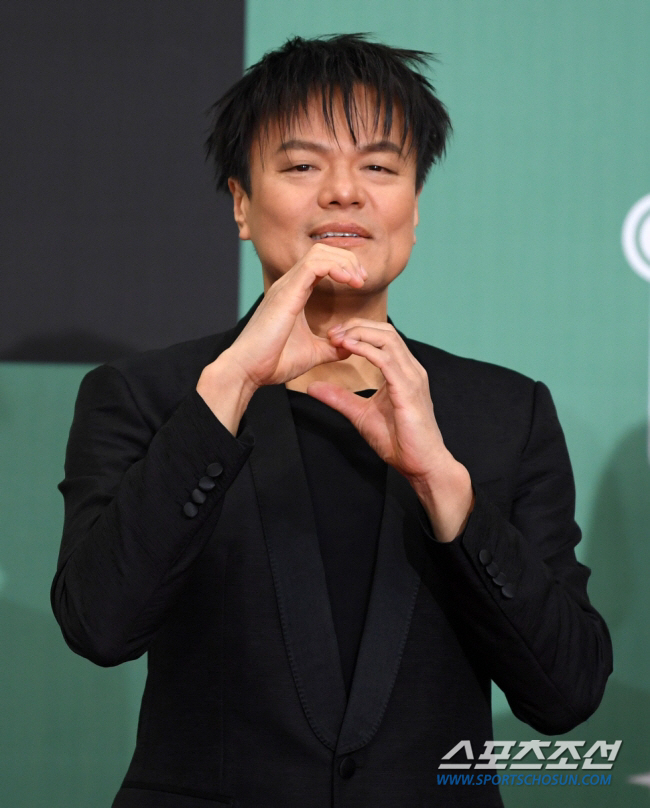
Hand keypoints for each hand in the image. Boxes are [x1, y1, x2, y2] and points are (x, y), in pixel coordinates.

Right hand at [221, 243, 366, 387]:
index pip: (321, 263)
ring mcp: (286, 286)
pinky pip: (314, 265)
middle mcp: (288, 284)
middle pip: (322, 251)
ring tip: (357, 280)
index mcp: (294, 293)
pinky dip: (335, 268)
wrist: (249, 370)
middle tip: (362, 279)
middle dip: (347, 260)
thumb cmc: (273, 362)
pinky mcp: (286, 292)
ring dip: (344, 262)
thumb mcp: (312, 353)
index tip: (359, 283)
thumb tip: (349, 348)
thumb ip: (331, 348)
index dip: (343, 266)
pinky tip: (348, 282)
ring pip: (319, 252)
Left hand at [307, 319, 473, 540]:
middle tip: (331, 332)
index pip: (382, 337)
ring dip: (359, 334)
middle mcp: (411, 369)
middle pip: (385, 331)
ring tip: (337, 337)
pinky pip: (386, 360)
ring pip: (387, 339)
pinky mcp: (408, 389)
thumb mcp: (360, 414)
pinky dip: (366, 349)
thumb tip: (313, 386)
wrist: (422, 464)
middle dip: (357, 326)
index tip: (333, 335)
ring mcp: (412, 377)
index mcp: (402, 372)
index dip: (357, 330)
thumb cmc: (399, 441)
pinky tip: (348, 347)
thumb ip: (339, 398)